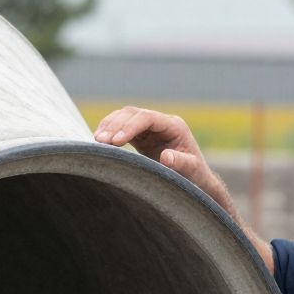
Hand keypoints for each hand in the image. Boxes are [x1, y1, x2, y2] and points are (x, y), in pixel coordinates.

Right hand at [93, 105, 235, 214]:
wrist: (196, 180)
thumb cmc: (196, 176)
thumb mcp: (192, 171)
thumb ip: (180, 163)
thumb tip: (166, 157)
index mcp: (174, 126)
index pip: (148, 119)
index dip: (130, 126)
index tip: (116, 140)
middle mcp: (162, 123)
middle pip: (133, 114)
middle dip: (115, 125)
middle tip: (100, 141)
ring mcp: (151, 128)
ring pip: (125, 117)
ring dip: (109, 126)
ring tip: (97, 140)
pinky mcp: (143, 136)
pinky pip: (123, 128)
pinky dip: (111, 131)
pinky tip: (100, 140)